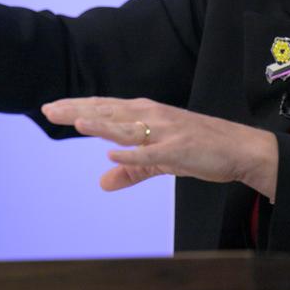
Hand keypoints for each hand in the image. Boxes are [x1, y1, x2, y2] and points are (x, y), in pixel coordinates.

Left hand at [41, 97, 278, 199]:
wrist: (240, 148)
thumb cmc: (200, 148)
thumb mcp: (160, 159)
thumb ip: (131, 169)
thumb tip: (102, 182)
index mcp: (145, 115)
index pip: (104, 109)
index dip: (76, 107)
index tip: (51, 108)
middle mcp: (152, 117)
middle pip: (108, 113)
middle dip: (78, 110)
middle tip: (48, 110)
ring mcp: (166, 132)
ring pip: (127, 127)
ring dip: (101, 124)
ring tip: (76, 122)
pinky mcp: (180, 149)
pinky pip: (153, 152)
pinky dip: (133, 152)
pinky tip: (113, 153)